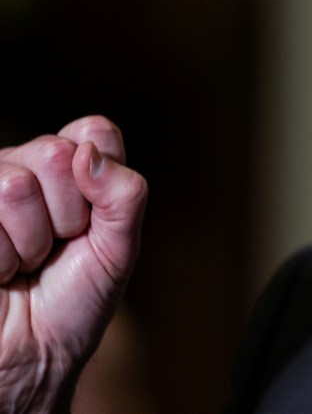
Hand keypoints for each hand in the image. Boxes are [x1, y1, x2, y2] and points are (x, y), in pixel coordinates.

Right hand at [0, 116, 147, 413]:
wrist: (33, 355)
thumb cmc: (75, 299)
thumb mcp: (120, 247)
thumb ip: (124, 194)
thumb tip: (86, 153)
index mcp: (69, 166)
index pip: (91, 131)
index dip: (100, 180)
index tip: (93, 222)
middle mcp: (23, 168)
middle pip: (54, 152)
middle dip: (66, 214)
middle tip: (56, 248)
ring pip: (13, 184)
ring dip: (28, 240)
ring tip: (25, 263)